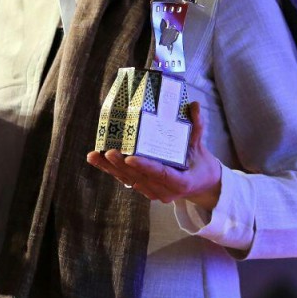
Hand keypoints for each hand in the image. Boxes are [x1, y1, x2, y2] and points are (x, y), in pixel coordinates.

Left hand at [86, 102, 221, 209]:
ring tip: (95, 156)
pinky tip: (97, 160)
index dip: (146, 166)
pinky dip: (111, 170)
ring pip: (129, 180)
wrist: (201, 184)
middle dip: (122, 166)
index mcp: (182, 182)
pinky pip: (126, 180)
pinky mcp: (145, 190)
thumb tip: (194, 104)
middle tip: (109, 151)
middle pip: (140, 178)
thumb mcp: (200, 146)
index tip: (130, 158)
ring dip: (111, 168)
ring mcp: (154, 193)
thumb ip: (197, 126)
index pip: (162, 174)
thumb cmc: (200, 164)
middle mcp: (166, 191)